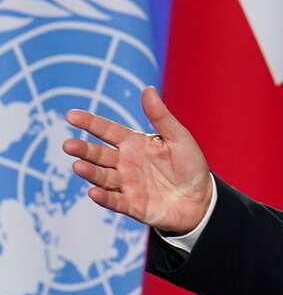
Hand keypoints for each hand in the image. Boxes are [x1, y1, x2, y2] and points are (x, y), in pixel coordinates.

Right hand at [63, 86, 212, 233]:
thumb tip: (147, 89)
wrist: (202, 199)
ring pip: (103, 177)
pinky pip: (115, 201)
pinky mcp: (132, 205)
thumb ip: (160, 116)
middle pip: (99, 154)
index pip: (108, 131)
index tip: (70, 116)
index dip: (90, 123)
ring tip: (78, 166)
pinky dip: (104, 197)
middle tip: (68, 145)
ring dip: (90, 172)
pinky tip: (93, 192)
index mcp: (134, 144)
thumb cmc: (190, 165)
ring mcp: (127, 184)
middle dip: (84, 150)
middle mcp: (125, 163)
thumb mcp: (178, 138)